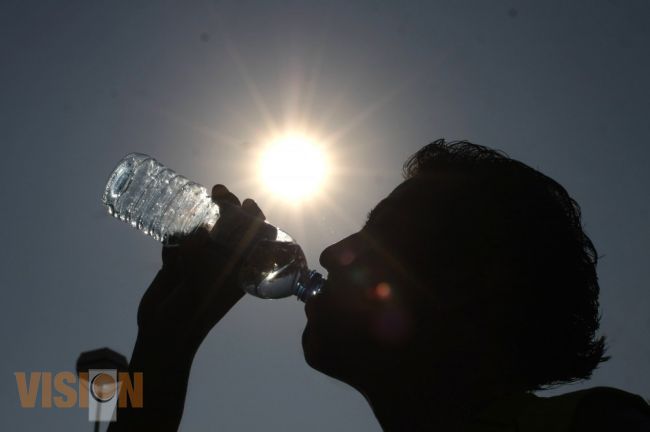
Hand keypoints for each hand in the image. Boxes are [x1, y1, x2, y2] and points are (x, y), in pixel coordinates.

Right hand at [135, 184, 267, 357]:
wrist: (162, 335)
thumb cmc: (193, 312)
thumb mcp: (205, 282)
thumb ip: (202, 255)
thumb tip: (200, 230)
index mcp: (240, 271)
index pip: (257, 241)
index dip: (256, 220)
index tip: (248, 203)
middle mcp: (222, 265)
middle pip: (232, 230)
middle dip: (229, 208)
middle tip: (219, 192)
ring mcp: (199, 264)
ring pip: (206, 233)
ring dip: (204, 216)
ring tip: (203, 198)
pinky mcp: (177, 266)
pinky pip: (179, 243)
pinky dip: (177, 234)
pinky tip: (173, 231)